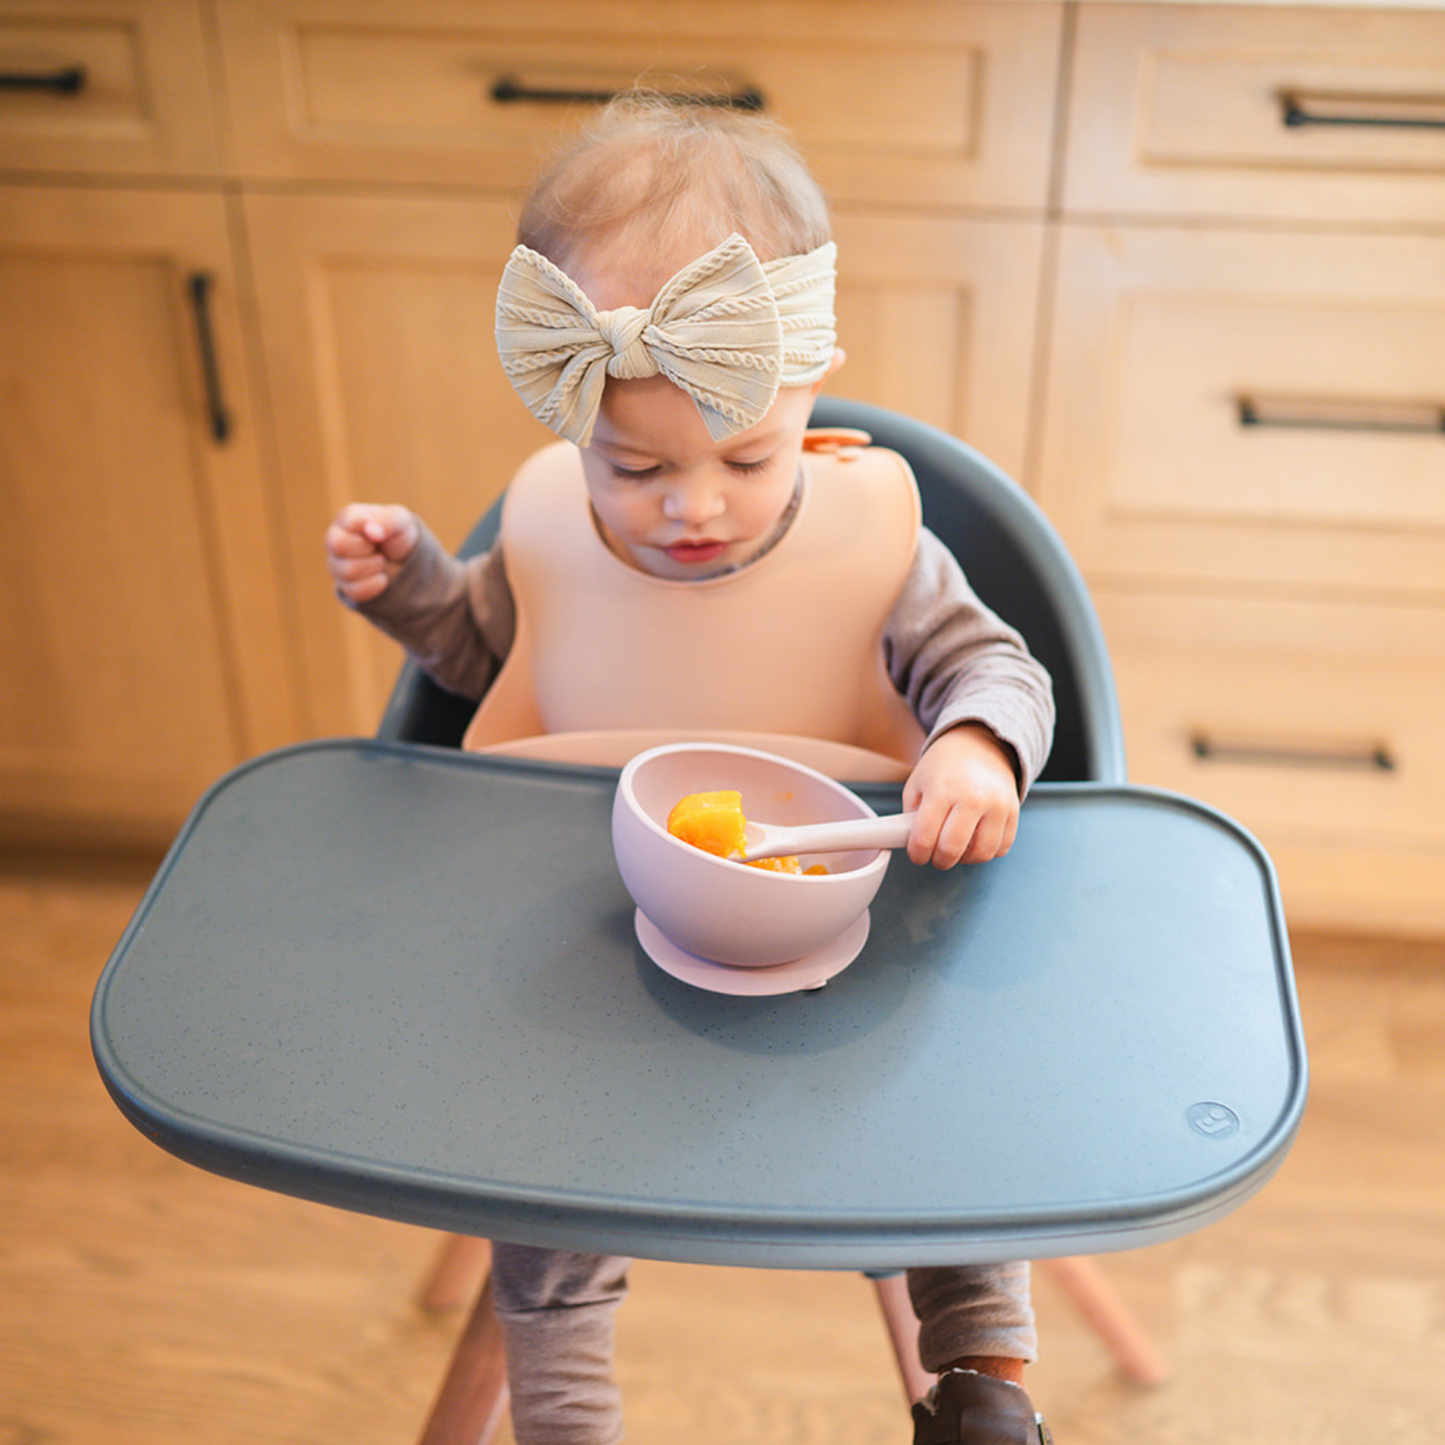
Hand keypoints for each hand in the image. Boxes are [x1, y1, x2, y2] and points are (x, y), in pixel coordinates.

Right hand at [325, 503, 418, 603]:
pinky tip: (381, 578)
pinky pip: (355, 591)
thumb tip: (372, 531)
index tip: (381, 533)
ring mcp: (337, 565)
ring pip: (347, 570)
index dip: (371, 529)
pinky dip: (375, 585)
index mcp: (347, 518)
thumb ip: (388, 520)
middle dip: (367, 548)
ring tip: (380, 560)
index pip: (350, 521)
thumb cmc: (398, 534)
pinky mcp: (345, 587)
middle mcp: (335, 540)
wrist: (405, 561)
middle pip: (337, 544)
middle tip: (377, 547)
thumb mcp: (401, 520)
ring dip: (374, 566)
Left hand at [901, 723, 1020, 868]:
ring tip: (956, 847)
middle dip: (939, 860)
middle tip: (935, 855)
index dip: (917, 854)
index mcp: (942, 790)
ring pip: (980, 854)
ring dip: (964, 858)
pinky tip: (975, 840)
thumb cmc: (945, 766)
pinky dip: (986, 851)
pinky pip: (1001, 848)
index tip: (917, 855)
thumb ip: (910, 816)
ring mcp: (996, 806)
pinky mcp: (1013, 812)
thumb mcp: (916, 784)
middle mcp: (972, 798)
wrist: (979, 745)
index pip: (925, 837)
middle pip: (952, 850)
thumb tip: (910, 844)